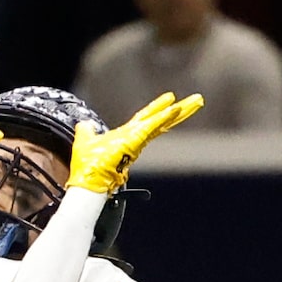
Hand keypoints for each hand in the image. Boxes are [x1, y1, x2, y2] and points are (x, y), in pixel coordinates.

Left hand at [67, 92, 203, 194]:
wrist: (88, 182)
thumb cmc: (87, 168)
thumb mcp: (85, 141)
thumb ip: (86, 131)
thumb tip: (84, 124)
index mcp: (126, 137)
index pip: (145, 120)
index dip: (157, 109)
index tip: (170, 99)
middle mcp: (135, 138)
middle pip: (160, 120)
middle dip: (178, 110)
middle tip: (196, 100)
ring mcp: (137, 139)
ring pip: (162, 122)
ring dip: (180, 111)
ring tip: (197, 101)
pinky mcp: (135, 140)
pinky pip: (153, 125)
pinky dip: (164, 116)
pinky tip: (176, 107)